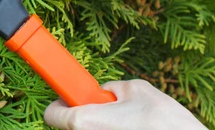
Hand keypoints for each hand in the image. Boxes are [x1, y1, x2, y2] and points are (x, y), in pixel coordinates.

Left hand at [44, 79, 206, 129]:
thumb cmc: (163, 120)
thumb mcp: (135, 89)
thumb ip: (111, 89)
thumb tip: (105, 91)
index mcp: (84, 121)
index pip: (52, 114)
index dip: (61, 101)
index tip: (69, 96)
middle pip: (72, 124)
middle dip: (85, 113)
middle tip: (105, 108)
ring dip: (101, 124)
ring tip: (125, 121)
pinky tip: (131, 129)